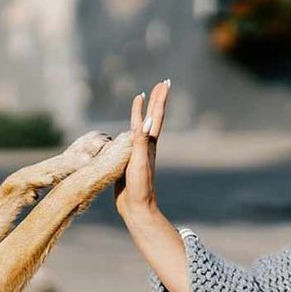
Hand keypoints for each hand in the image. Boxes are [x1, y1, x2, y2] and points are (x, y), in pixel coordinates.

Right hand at [115, 80, 169, 218]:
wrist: (137, 208)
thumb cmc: (139, 187)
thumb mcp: (139, 162)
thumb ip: (141, 142)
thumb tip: (147, 120)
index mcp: (149, 144)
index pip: (156, 116)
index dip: (159, 99)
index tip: (164, 83)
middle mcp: (146, 145)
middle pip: (152, 117)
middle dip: (156, 100)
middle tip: (161, 83)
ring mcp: (138, 152)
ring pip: (140, 126)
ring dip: (143, 112)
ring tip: (143, 98)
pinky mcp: (128, 160)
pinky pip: (128, 138)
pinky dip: (128, 128)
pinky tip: (126, 128)